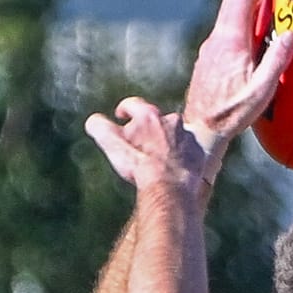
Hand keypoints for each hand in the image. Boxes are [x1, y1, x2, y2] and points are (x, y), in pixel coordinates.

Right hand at [83, 93, 210, 198]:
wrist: (169, 188)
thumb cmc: (139, 165)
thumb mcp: (111, 145)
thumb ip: (99, 128)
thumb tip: (93, 121)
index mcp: (149, 115)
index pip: (133, 105)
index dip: (124, 109)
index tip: (120, 116)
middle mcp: (171, 120)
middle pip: (155, 119)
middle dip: (147, 128)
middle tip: (139, 143)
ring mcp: (187, 137)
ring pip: (174, 134)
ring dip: (166, 142)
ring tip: (158, 158)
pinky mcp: (198, 154)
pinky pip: (189, 151)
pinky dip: (181, 156)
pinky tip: (173, 168)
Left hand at [181, 0, 292, 168]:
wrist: (201, 129)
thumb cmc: (232, 114)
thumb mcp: (261, 92)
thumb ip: (276, 61)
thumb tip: (291, 35)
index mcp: (231, 41)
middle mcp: (217, 39)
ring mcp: (209, 48)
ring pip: (226, 12)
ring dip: (245, 1)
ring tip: (263, 5)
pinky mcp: (207, 58)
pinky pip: (224, 28)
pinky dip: (238, 19)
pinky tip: (249, 33)